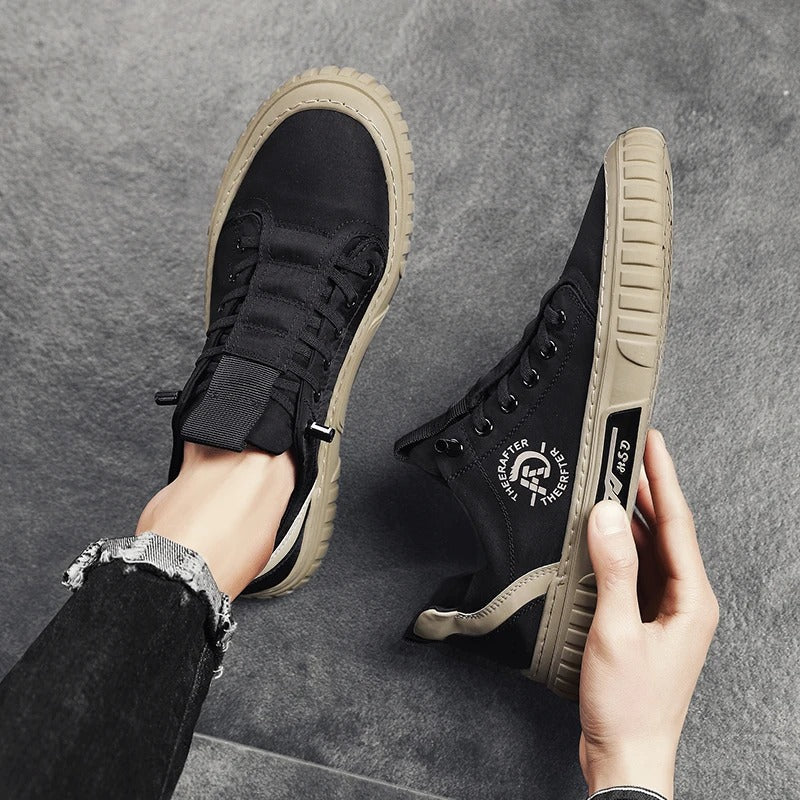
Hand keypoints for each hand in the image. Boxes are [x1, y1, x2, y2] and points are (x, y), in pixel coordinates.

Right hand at [578, 430, 717, 798]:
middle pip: (666, 531)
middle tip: (630, 450)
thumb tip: (606, 515)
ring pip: (651, 550)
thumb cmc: (629, 705)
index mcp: (692, 600)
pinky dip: (620, 547)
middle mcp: (686, 601)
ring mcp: (667, 612)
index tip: (652, 443)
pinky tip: (604, 535)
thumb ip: (613, 569)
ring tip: (614, 481)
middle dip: (649, 488)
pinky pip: (637, 571)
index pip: (676, 523)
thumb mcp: (616, 630)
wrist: (627, 754)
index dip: (663, 478)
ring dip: (632, 516)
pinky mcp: (646, 621)